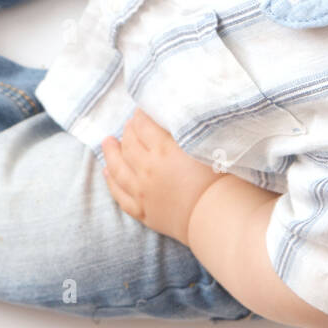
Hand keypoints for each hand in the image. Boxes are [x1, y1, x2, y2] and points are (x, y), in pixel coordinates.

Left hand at [101, 109, 226, 245]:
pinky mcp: (144, 212)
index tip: (141, 110)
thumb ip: (187, 131)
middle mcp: (147, 169)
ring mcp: (142, 192)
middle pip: (129, 144)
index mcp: (163, 150)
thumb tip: (175, 119)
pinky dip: (111, 182)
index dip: (141, 115)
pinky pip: (120, 195)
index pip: (143, 126)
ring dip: (111, 152)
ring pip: (118, 168)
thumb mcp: (206, 146)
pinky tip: (107, 173)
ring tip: (107, 141)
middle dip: (128, 131)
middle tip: (129, 123)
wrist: (217, 217)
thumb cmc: (220, 179)